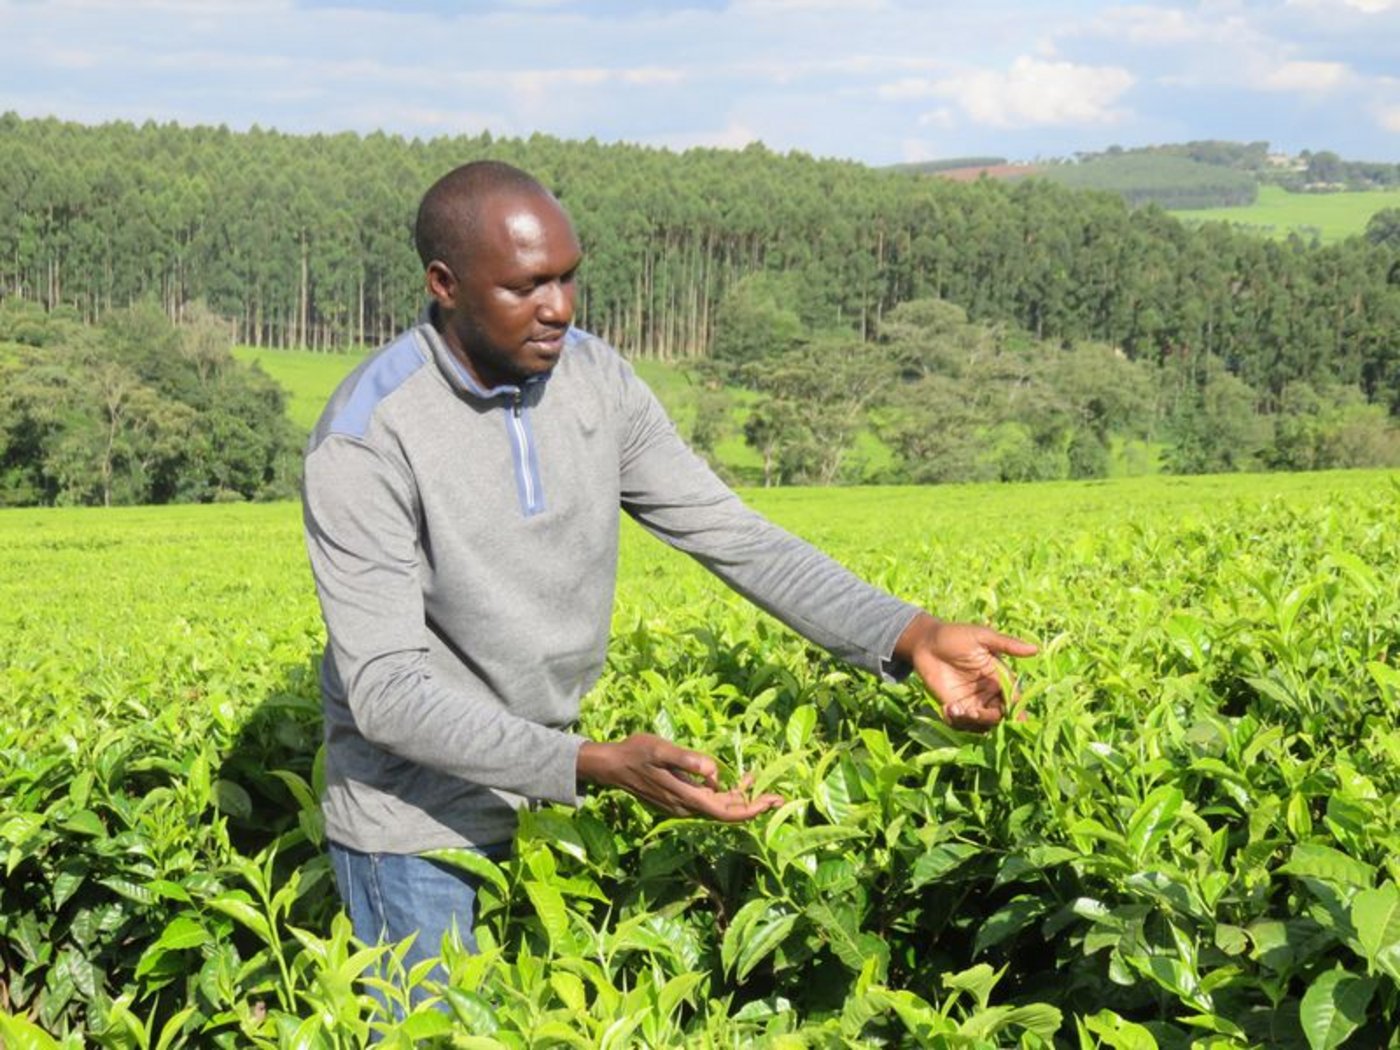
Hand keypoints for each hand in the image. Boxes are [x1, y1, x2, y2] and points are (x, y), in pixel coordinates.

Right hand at [577, 733, 781, 821]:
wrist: (612, 766)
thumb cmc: (637, 753)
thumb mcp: (662, 750)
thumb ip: (689, 761)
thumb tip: (715, 772)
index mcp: (686, 798)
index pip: (726, 811)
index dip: (751, 809)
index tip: (771, 801)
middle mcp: (686, 807)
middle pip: (726, 813)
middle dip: (752, 805)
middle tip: (777, 797)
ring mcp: (681, 805)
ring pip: (717, 807)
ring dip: (738, 797)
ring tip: (757, 780)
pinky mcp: (677, 799)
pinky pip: (707, 801)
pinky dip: (724, 793)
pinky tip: (730, 780)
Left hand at [894, 612, 1037, 729]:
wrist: (925, 642)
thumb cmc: (956, 635)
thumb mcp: (982, 637)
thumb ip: (1007, 645)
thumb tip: (1035, 650)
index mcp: (1000, 679)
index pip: (1014, 700)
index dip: (1015, 711)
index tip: (1009, 715)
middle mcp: (989, 694)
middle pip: (999, 717)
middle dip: (989, 719)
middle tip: (973, 712)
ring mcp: (972, 702)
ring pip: (981, 725)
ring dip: (971, 722)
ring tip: (955, 709)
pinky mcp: (955, 707)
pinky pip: (961, 725)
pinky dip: (956, 722)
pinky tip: (946, 708)